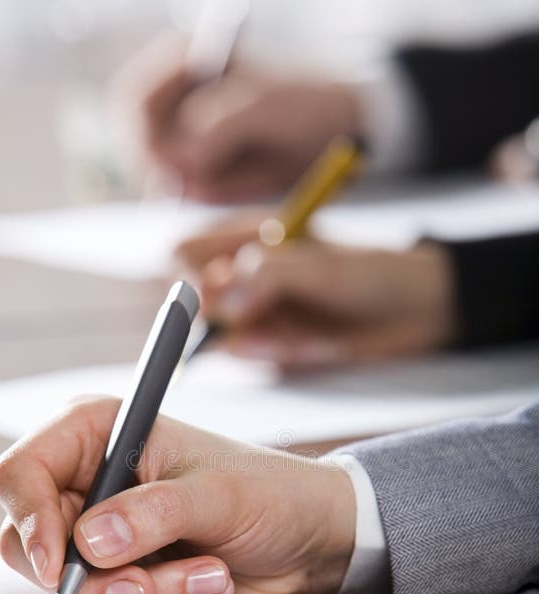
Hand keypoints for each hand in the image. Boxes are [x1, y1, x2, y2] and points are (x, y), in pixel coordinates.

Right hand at [0, 401, 354, 593]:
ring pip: (76, 588)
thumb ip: (152, 513)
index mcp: (96, 437)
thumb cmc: (269, 492)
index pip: (21, 473)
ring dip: (146, 593)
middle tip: (143, 583)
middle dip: (92, 574)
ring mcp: (103, 539)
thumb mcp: (217, 493)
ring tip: (210, 574)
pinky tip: (208, 585)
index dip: (29, 518)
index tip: (59, 562)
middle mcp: (89, 487)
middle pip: (30, 543)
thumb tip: (89, 542)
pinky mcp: (123, 580)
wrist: (310, 541)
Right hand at [113, 32, 360, 201]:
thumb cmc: (301, 101)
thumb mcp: (264, 106)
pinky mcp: (199, 169)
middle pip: (137, 144)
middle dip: (168, 167)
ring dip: (199, 181)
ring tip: (247, 165)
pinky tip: (246, 176)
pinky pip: (190, 192)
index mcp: (181, 62)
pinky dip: (213, 193)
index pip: (133, 102)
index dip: (145, 135)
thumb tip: (187, 158)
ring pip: (163, 175)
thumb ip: (221, 125)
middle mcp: (174, 99)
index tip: (173, 159)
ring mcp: (184, 137)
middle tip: (204, 179)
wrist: (333, 129)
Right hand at [175, 221, 456, 368]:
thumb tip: (219, 305)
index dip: (188, 278)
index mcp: (245, 232)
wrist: (415, 309)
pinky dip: (275, 353)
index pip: (183, 252)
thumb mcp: (320, 267)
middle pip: (191, 297)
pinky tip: (311, 342)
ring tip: (303, 331)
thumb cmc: (371, 272)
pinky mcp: (270, 340)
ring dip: (258, 339)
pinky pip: (250, 354)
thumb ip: (265, 278)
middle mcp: (241, 270)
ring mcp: (254, 307)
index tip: (213, 298)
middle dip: (220, 316)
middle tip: (262, 316)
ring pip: (221, 333)